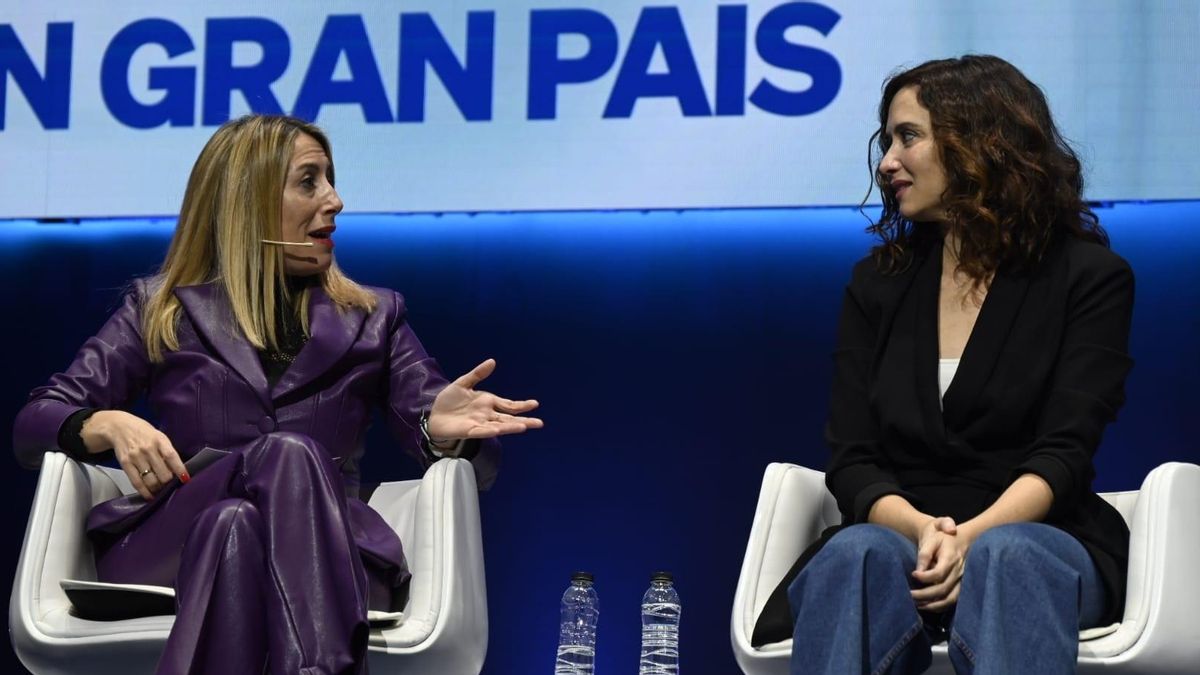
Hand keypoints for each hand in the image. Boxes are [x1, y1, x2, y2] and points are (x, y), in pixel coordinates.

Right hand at [82, 410, 187, 499]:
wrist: (119, 427)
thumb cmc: (143, 433)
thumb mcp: (159, 437)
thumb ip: (167, 451)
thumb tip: (177, 471)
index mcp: (159, 440)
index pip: (172, 457)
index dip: (180, 469)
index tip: (185, 479)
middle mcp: (147, 449)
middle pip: (162, 473)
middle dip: (168, 483)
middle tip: (170, 486)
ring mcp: (135, 457)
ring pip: (150, 480)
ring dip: (158, 489)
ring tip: (161, 491)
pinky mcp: (125, 464)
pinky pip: (136, 482)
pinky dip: (145, 492)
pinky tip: (150, 496)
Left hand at [427, 359, 542, 446]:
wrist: (434, 414)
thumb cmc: (449, 401)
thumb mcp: (464, 383)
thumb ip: (478, 374)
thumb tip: (492, 361)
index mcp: (488, 403)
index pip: (509, 405)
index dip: (521, 405)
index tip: (535, 404)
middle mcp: (487, 415)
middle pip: (509, 419)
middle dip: (524, 420)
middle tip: (539, 423)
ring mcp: (480, 423)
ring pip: (499, 426)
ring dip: (512, 427)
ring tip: (525, 427)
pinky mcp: (469, 430)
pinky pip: (482, 431)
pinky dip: (490, 430)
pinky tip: (498, 430)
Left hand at [910, 516, 966, 611]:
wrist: (958, 539)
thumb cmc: (941, 538)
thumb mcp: (932, 538)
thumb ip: (925, 553)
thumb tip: (918, 571)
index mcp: (951, 558)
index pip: (939, 573)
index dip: (925, 577)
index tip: (913, 574)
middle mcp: (958, 572)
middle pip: (943, 588)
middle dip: (924, 594)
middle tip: (909, 595)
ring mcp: (961, 580)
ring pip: (950, 599)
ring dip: (933, 605)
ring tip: (916, 605)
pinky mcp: (960, 586)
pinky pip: (952, 601)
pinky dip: (940, 607)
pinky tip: (926, 606)